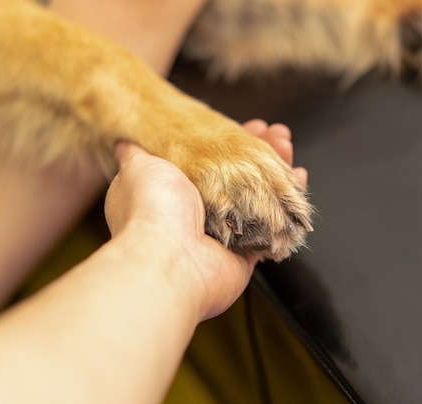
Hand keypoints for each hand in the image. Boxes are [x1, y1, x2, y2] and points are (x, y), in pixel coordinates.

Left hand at [104, 121, 306, 319]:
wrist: (168, 259)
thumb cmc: (151, 211)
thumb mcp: (139, 168)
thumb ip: (136, 154)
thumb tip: (122, 142)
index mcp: (174, 195)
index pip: (209, 162)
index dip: (229, 143)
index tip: (247, 126)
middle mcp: (199, 216)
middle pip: (238, 179)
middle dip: (259, 152)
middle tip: (274, 133)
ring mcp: (225, 235)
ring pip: (259, 198)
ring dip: (276, 170)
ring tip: (286, 144)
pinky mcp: (246, 253)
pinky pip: (274, 225)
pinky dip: (288, 203)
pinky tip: (299, 177)